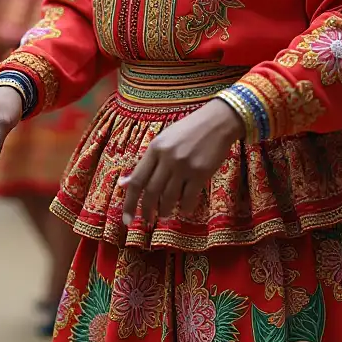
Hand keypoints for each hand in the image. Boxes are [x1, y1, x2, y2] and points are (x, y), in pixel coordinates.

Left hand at [120, 99, 242, 227]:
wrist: (217, 121)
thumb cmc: (188, 130)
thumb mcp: (163, 141)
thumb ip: (145, 163)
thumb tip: (123, 184)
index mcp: (155, 149)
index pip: (137, 180)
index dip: (129, 203)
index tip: (127, 220)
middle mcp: (167, 158)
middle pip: (151, 192)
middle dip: (147, 211)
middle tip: (148, 220)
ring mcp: (184, 166)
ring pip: (168, 197)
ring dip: (165, 211)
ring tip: (164, 215)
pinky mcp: (201, 173)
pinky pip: (188, 197)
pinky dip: (184, 208)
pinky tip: (183, 210)